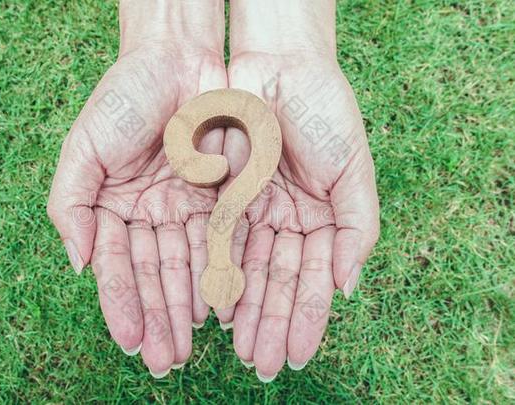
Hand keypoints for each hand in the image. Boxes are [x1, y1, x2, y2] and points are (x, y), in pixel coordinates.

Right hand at [47, 1, 225, 376]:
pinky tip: (216, 308)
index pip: (115, 265)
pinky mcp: (218, 198)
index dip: (121, 304)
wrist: (175, 60)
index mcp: (111, 207)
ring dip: (186, 308)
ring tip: (189, 347)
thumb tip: (76, 263)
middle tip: (165, 361)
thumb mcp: (83, 148)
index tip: (131, 341)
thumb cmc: (123, 98)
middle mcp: (147, 215)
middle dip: (158, 319)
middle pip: (152, 275)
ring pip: (186, 267)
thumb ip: (70, 205)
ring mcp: (183, 209)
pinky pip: (219, 243)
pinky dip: (216, 274)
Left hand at [215, 1, 379, 380]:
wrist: (279, 68)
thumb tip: (348, 287)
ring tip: (239, 349)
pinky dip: (219, 274)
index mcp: (321, 220)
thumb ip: (357, 229)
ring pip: (247, 271)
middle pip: (276, 283)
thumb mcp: (354, 170)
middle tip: (262, 366)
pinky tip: (218, 308)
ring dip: (244, 311)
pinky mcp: (221, 196)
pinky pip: (218, 243)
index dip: (305, 318)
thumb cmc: (325, 114)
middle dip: (270, 325)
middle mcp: (286, 222)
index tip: (297, 355)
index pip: (312, 280)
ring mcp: (253, 211)